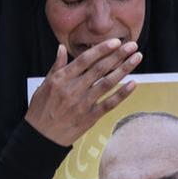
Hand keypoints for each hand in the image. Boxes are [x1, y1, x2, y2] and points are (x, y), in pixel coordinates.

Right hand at [24, 40, 141, 146]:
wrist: (41, 137)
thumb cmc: (41, 109)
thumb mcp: (45, 84)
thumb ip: (57, 66)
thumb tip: (62, 48)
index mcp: (62, 79)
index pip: (85, 59)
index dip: (102, 49)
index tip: (116, 41)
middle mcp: (74, 89)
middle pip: (100, 68)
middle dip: (118, 55)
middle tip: (133, 46)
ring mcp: (83, 104)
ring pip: (107, 83)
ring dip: (124, 69)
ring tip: (136, 58)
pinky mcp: (90, 118)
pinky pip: (109, 104)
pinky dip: (122, 94)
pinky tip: (133, 84)